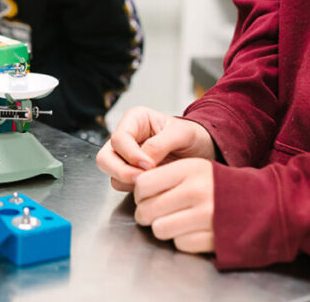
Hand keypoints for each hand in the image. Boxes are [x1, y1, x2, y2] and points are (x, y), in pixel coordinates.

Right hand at [97, 106, 215, 190]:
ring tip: (152, 182)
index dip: (131, 154)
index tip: (149, 165)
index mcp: (134, 120)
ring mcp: (126, 157)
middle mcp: (126, 138)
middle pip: (105, 158)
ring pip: (110, 173)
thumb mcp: (183, 134)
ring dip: (128, 181)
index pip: (118, 139)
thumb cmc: (194, 136)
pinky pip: (122, 185)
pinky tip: (153, 186)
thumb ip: (161, 144)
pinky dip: (135, 189)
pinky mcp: (131, 174)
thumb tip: (143, 161)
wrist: (204, 151)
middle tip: (142, 180)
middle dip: (121, 171)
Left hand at [134, 158, 213, 253]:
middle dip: (146, 214)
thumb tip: (134, 187)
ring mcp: (206, 216)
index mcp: (190, 169)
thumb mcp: (196, 168)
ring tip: (172, 222)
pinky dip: (182, 240)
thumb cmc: (221, 185)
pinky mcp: (213, 237)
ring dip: (162, 228)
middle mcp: (197, 191)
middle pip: (147, 209)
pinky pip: (179, 244)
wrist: (263, 203)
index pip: (143, 184)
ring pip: (159, 229)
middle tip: (154, 214)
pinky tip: (192, 231)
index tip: (145, 197)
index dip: (139, 194)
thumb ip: (166, 174)